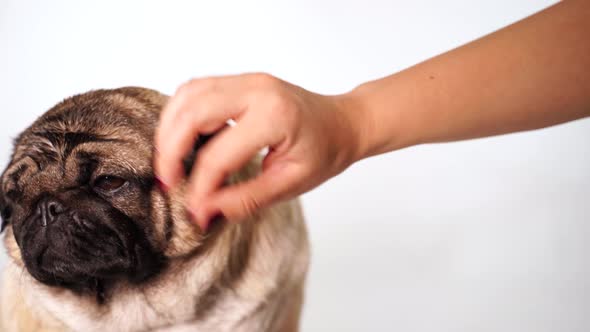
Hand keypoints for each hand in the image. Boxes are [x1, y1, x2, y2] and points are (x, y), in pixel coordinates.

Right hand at [154, 73, 362, 230]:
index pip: (219, 155)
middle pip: (192, 113)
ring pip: (188, 94)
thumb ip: (246, 199)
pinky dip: (181, 114)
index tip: (194, 211)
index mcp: (274, 117)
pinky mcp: (240, 81)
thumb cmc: (324, 152)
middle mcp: (256, 90)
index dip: (200, 187)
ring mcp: (246, 80)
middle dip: (170, 151)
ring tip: (170, 163)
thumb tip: (204, 213)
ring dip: (170, 129)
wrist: (342, 122)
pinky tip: (183, 139)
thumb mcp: (291, 184)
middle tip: (168, 183)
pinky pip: (196, 89)